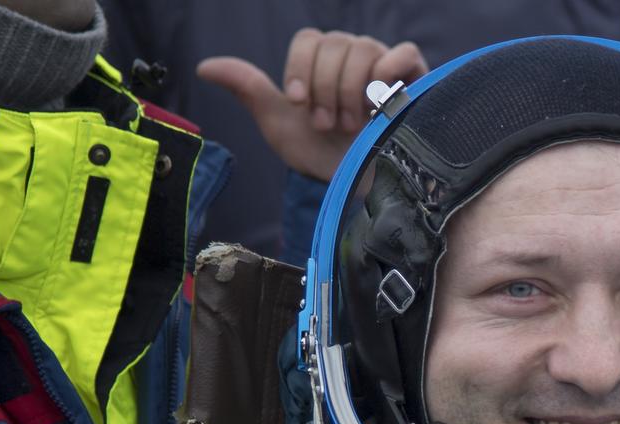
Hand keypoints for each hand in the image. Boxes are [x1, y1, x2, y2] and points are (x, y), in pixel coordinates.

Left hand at [197, 29, 427, 181]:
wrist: (358, 187)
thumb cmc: (322, 156)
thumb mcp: (280, 125)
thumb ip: (249, 90)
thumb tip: (203, 67)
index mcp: (322, 60)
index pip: (308, 40)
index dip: (301, 70)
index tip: (299, 103)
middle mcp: (354, 56)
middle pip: (335, 45)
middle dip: (325, 89)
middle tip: (326, 124)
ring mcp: (385, 65)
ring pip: (363, 50)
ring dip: (350, 91)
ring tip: (352, 125)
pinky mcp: (415, 79)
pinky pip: (404, 54)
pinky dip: (390, 71)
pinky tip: (378, 102)